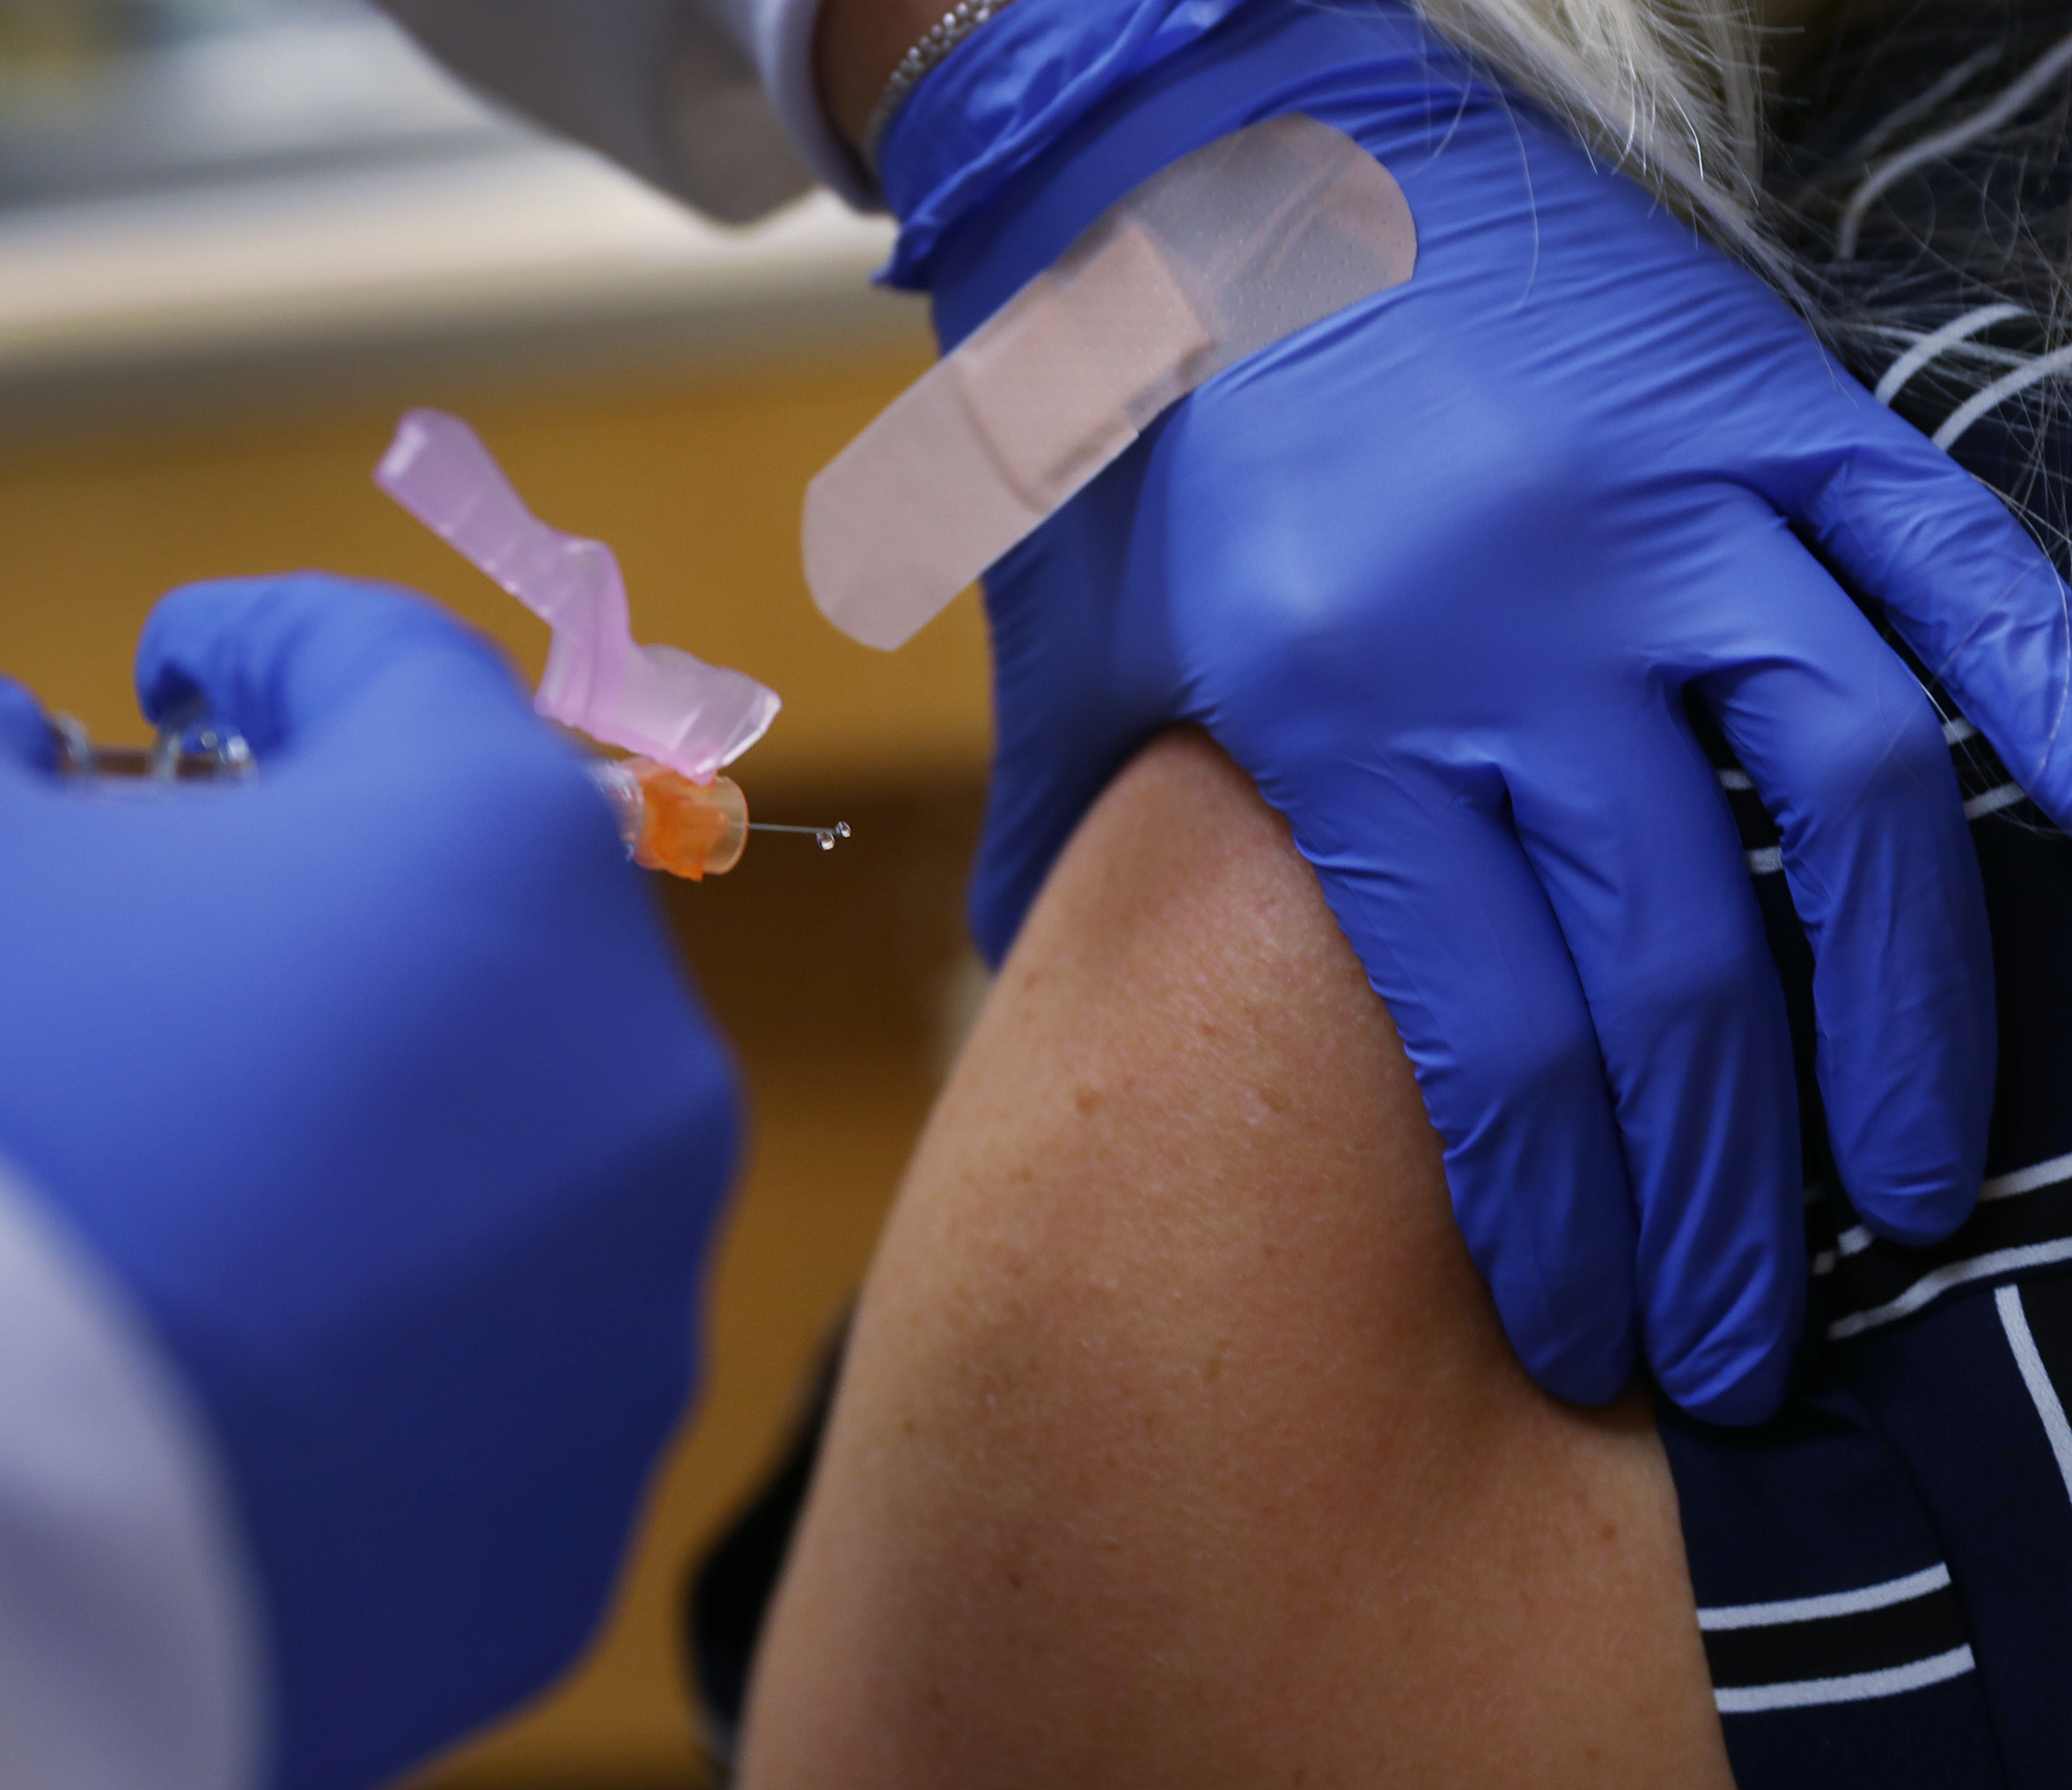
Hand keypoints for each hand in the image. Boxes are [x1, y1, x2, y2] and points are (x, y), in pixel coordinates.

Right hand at [0, 574, 739, 1789]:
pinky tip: (254, 1361)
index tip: (186, 670)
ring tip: (209, 1183)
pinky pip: (497, 1363)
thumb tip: (12, 758)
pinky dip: (395, 1335)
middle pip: (491, 927)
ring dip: (389, 1132)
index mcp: (497, 850)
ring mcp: (639, 1299)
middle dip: (339, 906)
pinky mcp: (590, 1495)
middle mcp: (635, 1064)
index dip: (275, 644)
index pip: (402, 675)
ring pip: (520, 1157)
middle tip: (174, 946)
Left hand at [897, 0, 2069, 1420]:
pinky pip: (1952, 564)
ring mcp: (1669, 505)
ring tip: (1908, 1181)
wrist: (1212, 162)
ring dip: (1904, 1017)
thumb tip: (1058, 1018)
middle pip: (1677, 967)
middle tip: (1744, 1341)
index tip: (1600, 1336)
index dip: (1567, 1215)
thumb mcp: (1082, 660)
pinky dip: (2046, 695)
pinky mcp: (1766, 406)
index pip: (1493, 1032)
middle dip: (1719, 1194)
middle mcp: (1520, 621)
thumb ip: (1082, 856)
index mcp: (1339, 708)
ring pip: (1852, 795)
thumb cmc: (1135, 440)